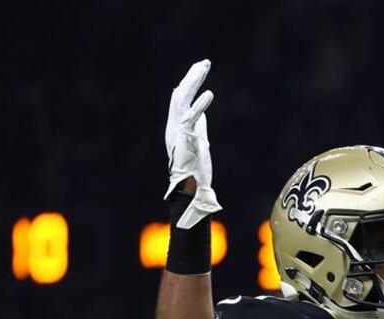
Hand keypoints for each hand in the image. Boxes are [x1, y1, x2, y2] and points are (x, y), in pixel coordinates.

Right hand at [165, 59, 221, 227]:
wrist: (190, 190)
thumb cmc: (195, 170)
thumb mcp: (198, 142)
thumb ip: (198, 127)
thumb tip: (202, 115)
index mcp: (177, 125)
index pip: (181, 98)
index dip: (191, 83)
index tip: (200, 69)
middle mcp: (175, 125)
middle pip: (180, 94)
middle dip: (192, 77)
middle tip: (204, 63)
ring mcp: (179, 131)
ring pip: (182, 101)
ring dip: (193, 83)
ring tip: (203, 69)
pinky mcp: (187, 139)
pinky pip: (192, 118)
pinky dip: (200, 106)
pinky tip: (209, 94)